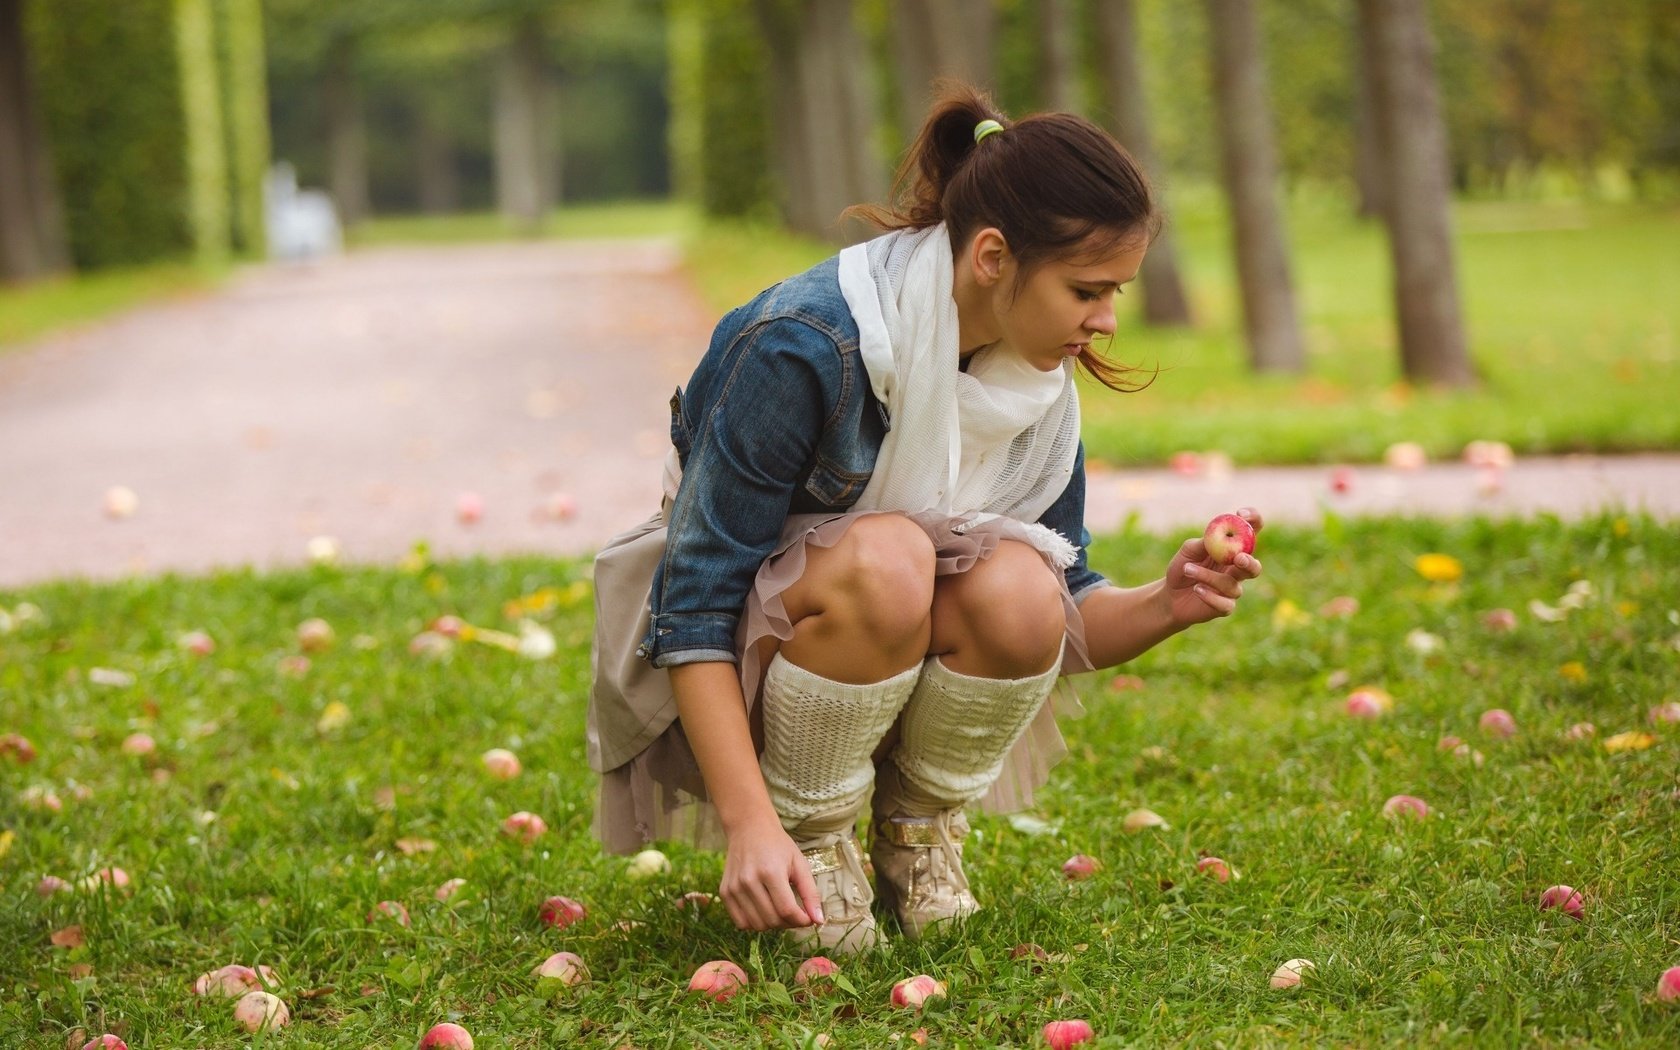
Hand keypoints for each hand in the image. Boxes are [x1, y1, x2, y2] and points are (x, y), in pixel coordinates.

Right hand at [718, 816, 824, 931]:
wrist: (749, 828)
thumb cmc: (778, 846)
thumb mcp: (800, 864)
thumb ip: (810, 893)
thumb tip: (819, 921)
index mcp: (770, 871)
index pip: (787, 910)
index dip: (801, 920)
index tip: (808, 918)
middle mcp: (749, 881)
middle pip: (772, 920)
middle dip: (789, 923)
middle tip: (796, 914)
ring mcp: (734, 887)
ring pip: (757, 925)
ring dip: (773, 925)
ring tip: (780, 911)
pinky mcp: (725, 892)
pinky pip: (741, 922)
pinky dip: (755, 923)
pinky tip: (764, 910)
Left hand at [1164, 506, 1263, 625]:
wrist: (1170, 596)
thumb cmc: (1183, 568)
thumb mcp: (1188, 551)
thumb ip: (1204, 543)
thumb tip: (1216, 535)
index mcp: (1232, 550)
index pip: (1251, 532)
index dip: (1253, 520)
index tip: (1242, 515)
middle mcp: (1237, 570)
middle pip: (1254, 567)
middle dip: (1249, 562)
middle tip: (1239, 558)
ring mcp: (1233, 590)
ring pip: (1232, 585)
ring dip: (1208, 576)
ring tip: (1188, 569)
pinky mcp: (1225, 607)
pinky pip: (1225, 603)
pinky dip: (1209, 595)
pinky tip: (1197, 589)